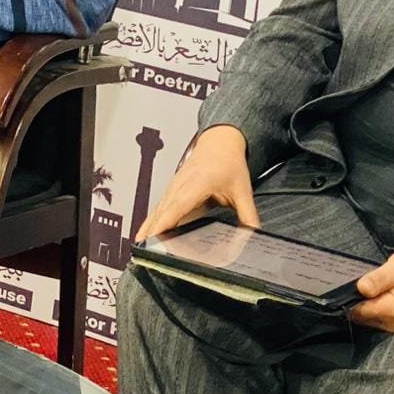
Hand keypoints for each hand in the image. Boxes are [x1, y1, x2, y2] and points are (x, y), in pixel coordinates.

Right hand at [134, 125, 258, 241]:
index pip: (177, 207)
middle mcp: (181, 185)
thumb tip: (253, 234)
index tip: (154, 237)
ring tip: (140, 249)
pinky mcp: (172, 189)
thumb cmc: (228, 161)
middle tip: (144, 253)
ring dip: (148, 227)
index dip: (165, 223)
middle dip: (151, 231)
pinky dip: (151, 220)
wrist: (220, 140)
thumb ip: (248, 214)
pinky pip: (159, 206)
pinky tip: (145, 233)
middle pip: (162, 211)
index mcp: (197, 184)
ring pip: (157, 209)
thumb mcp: (242, 189)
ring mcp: (174, 186)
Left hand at [349, 247, 393, 332]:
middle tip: (359, 276)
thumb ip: (380, 278)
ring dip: (367, 301)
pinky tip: (382, 288)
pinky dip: (377, 304)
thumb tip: (359, 288)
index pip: (356, 311)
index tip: (343, 280)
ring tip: (374, 280)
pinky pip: (381, 316)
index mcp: (393, 310)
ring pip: (370, 317)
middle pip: (361, 316)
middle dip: (356, 299)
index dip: (347, 296)